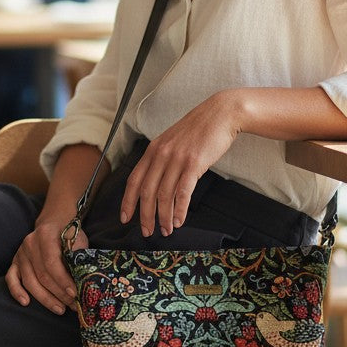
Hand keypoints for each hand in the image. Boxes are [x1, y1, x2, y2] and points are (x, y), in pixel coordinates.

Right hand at [5, 215, 87, 314]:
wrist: (54, 222)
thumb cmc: (68, 234)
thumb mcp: (77, 239)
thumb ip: (78, 257)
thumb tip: (83, 281)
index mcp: (45, 235)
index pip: (52, 263)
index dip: (63, 281)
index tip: (75, 293)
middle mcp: (29, 244)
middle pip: (42, 275)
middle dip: (59, 293)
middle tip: (73, 305)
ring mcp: (20, 253)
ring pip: (29, 281)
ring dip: (45, 298)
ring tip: (60, 309)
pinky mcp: (15, 262)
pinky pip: (11, 278)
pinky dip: (16, 291)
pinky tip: (25, 303)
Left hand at [120, 91, 244, 237]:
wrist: (220, 114)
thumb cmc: (199, 130)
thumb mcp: (173, 141)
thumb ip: (162, 158)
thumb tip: (156, 183)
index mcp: (153, 150)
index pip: (133, 180)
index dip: (127, 201)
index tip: (125, 218)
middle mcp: (161, 154)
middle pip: (146, 192)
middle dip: (145, 216)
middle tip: (147, 232)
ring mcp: (177, 159)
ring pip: (164, 195)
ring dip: (163, 217)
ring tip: (166, 230)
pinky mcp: (193, 164)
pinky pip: (182, 192)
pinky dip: (179, 210)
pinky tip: (179, 221)